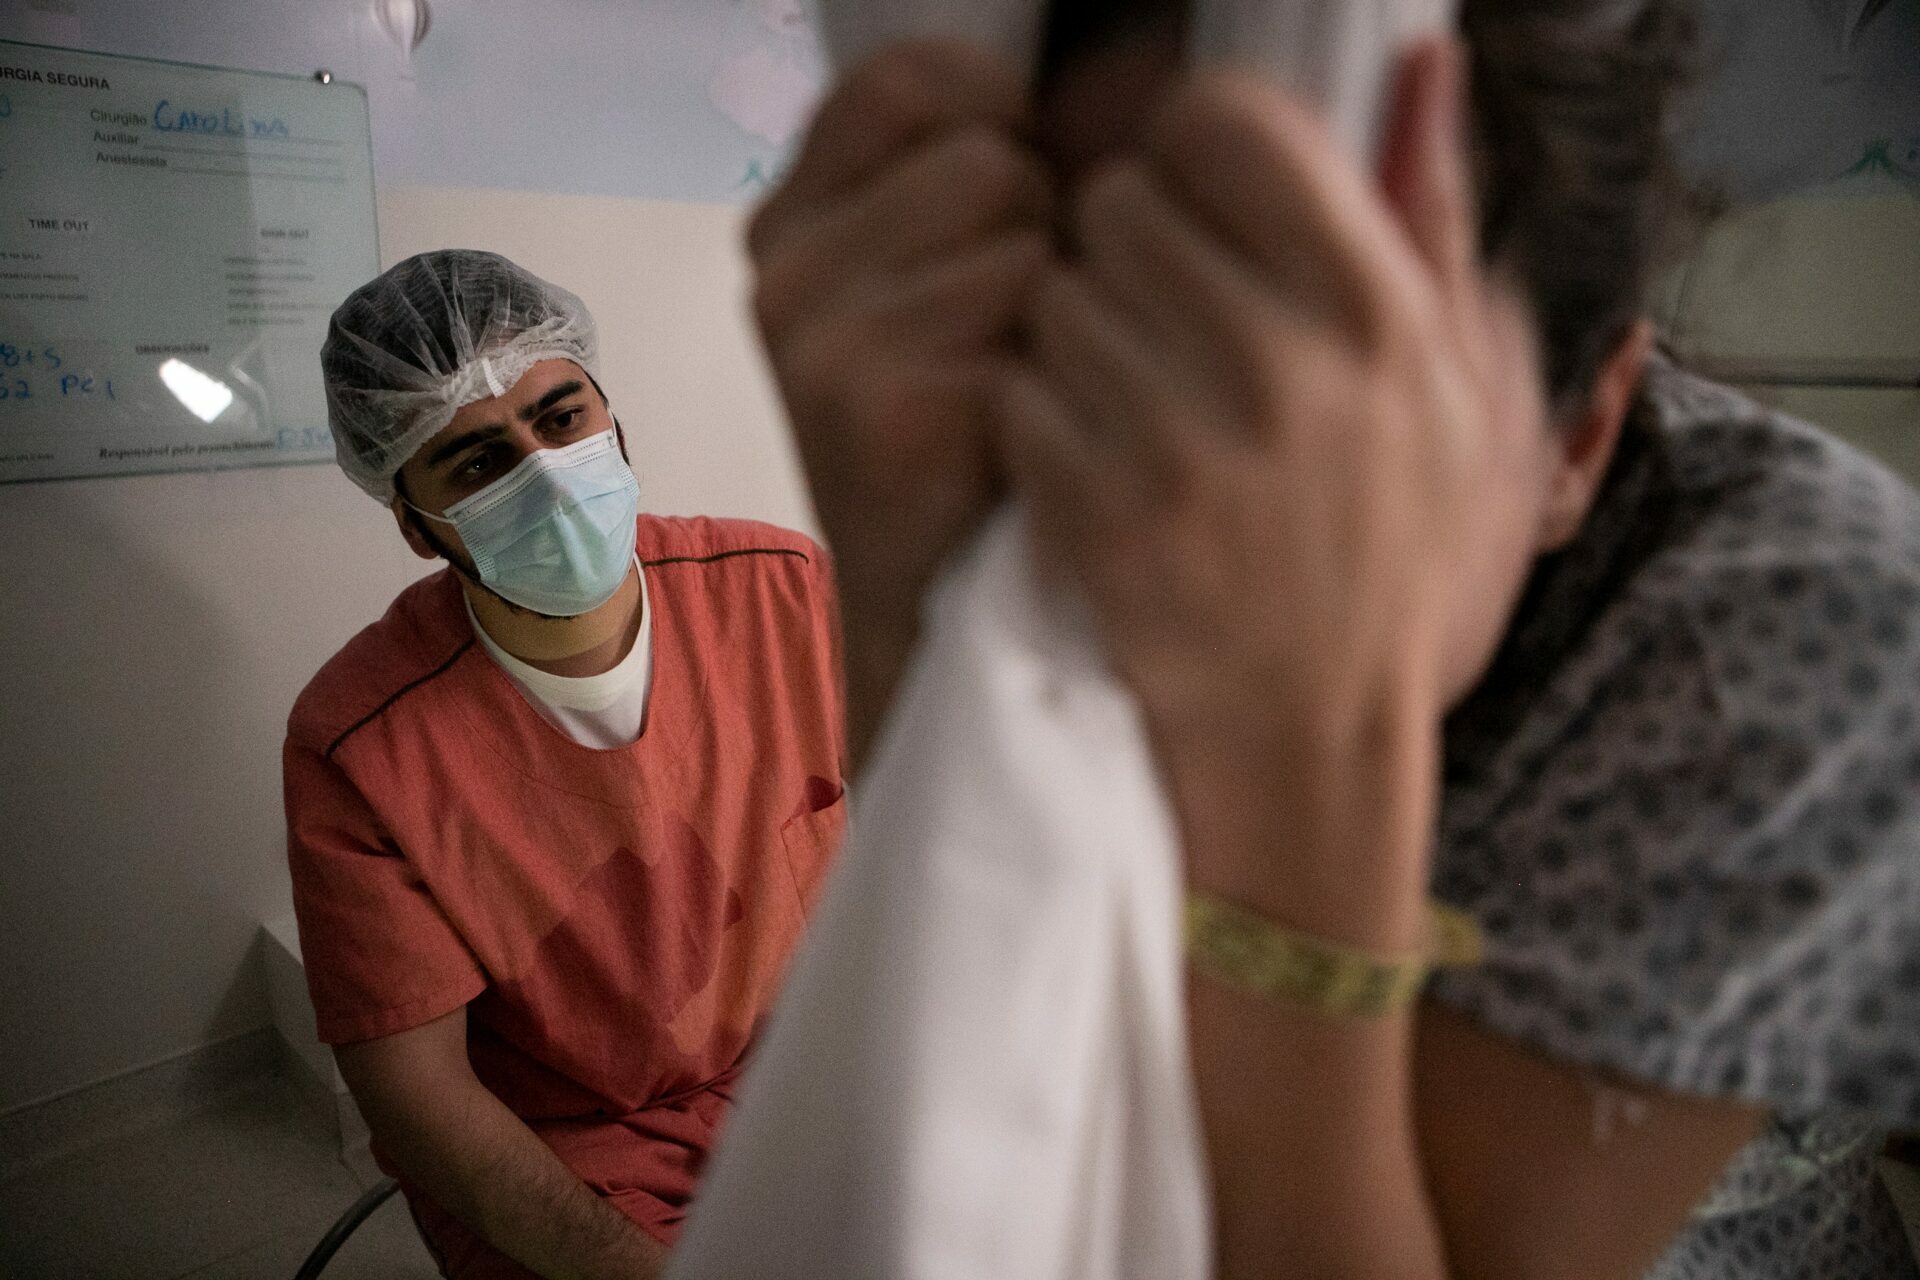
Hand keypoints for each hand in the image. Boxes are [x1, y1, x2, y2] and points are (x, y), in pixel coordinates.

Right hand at [750, 41, 1054, 761]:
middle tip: (1014, 339)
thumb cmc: (968, 436)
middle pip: (991, 156)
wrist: (930, 615)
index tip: (1022, 206)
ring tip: (1016, 388)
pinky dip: (1053, 375)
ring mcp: (816, 336)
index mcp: (795, 218)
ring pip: (1019, 230)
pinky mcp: (870, 405)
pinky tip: (1015, 436)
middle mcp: (784, 267)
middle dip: (1041, 235)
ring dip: (1057, 308)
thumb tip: (1132, 41)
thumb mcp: (947, 279)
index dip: (1003, 120)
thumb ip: (981, 164)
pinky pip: (1029, 314)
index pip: (914, 76)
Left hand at [1000, 40, 1548, 938]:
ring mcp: (1180, 443)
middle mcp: (1282, 364)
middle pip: (1118, 204)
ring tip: (1128, 405)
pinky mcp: (1094, 514)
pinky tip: (1086, 466)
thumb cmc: (1393, 569)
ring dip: (1075, 340)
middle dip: (1126, 254)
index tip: (1197, 204)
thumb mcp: (1468, 399)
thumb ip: (1435, 221)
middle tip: (1156, 323)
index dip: (1192, 152)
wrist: (1308, 746)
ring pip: (1055, 298)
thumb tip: (1421, 61)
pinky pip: (1015, 393)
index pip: (1226, 124)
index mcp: (1379, 313)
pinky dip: (1035, 422)